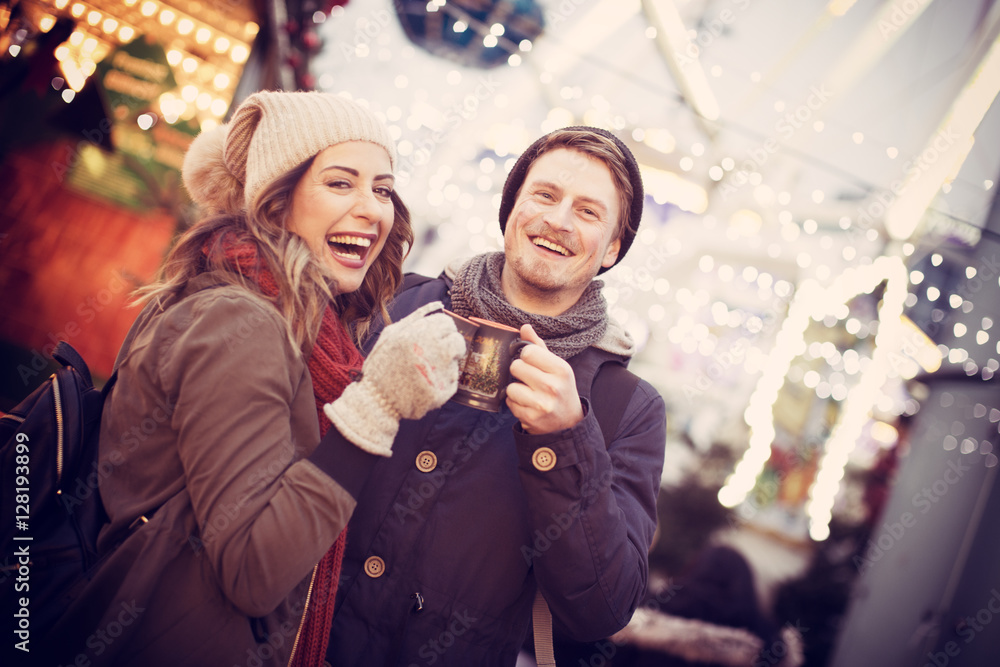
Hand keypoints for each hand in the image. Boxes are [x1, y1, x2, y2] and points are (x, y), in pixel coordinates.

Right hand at [324, 301, 466, 454]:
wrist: (377, 399)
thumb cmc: (383, 364)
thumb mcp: (391, 334)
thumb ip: (415, 317)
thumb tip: (438, 305)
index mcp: (419, 334)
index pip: (446, 322)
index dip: (442, 329)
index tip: (436, 337)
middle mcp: (433, 351)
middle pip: (457, 340)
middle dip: (449, 345)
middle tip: (436, 353)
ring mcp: (440, 373)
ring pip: (457, 361)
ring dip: (448, 363)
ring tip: (429, 369)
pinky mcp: (443, 392)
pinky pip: (452, 381)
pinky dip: (443, 381)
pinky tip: (427, 383)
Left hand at [505, 324, 583, 434]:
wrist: (568, 422)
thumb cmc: (560, 388)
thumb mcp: (556, 367)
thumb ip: (539, 347)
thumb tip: (525, 327)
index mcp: (561, 369)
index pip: (528, 352)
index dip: (525, 356)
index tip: (531, 363)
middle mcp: (553, 386)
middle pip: (516, 367)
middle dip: (518, 372)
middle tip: (528, 378)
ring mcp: (542, 404)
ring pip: (510, 387)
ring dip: (515, 390)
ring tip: (528, 393)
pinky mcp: (531, 418)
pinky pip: (510, 403)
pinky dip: (515, 403)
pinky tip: (527, 404)